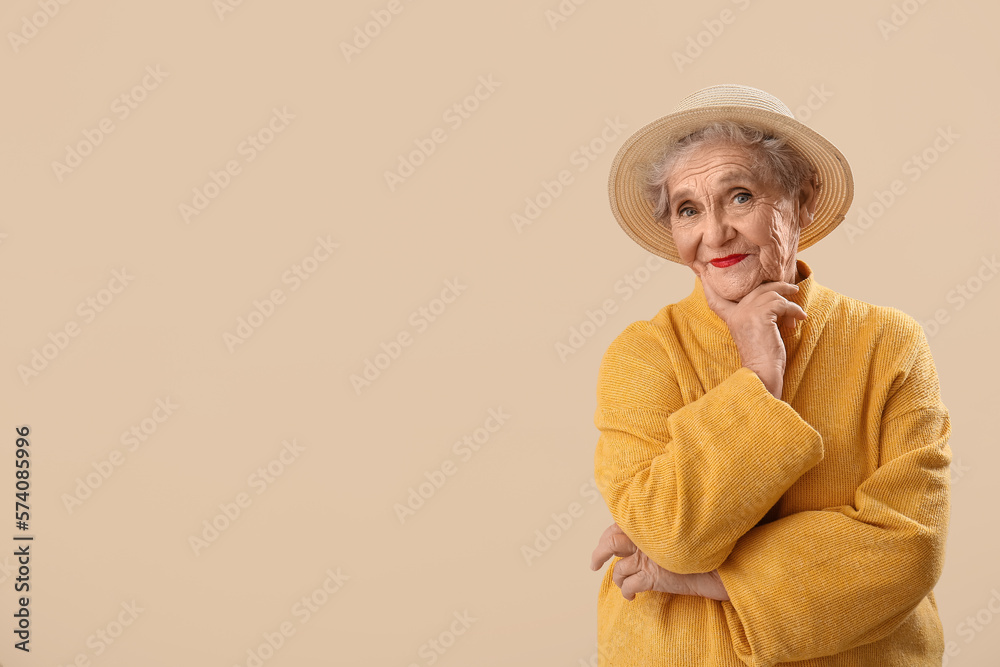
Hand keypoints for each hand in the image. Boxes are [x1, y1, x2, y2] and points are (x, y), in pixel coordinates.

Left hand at [590, 523, 728, 600]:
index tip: (603, 542)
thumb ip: (654, 532)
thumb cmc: (697, 547)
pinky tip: (631, 597)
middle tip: (594, 564)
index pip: (617, 526)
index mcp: (647, 524)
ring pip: (618, 569)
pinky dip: (626, 593)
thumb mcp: (672, 533)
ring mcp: (646, 558)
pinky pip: (629, 586)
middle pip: (609, 542)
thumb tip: (638, 538)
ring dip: (617, 579)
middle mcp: (643, 539)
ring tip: (622, 584)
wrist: (716, 564)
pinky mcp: (652, 576)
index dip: (606, 536)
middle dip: (598, 554)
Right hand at [701, 278, 806, 399]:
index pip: (716, 298)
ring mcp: (747, 313)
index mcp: (731, 318)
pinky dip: (794, 310)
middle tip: (792, 289)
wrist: (763, 373)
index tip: (703, 274)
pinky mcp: (761, 316)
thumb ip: (756, 318)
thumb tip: (774, 303)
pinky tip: (799, 319)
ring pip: (771, 293)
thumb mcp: (754, 334)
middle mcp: (736, 313)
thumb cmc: (763, 358)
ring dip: (789, 301)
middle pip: (756, 288)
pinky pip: (781, 303)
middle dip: (777, 285)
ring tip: (798, 312)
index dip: (710, 287)